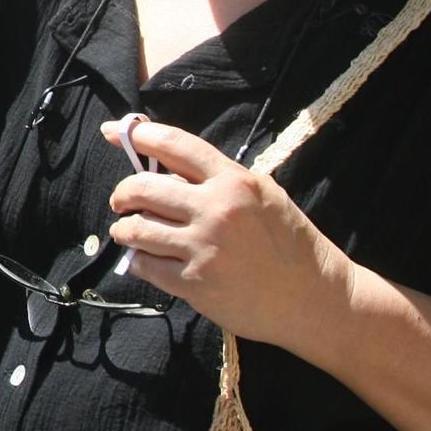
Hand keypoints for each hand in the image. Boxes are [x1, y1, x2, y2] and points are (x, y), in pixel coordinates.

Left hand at [102, 118, 354, 353]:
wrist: (315, 298)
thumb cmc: (291, 244)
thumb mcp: (264, 196)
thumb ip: (219, 180)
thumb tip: (168, 168)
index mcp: (234, 181)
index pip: (175, 145)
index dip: (138, 134)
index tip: (115, 131)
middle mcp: (216, 210)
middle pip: (142, 187)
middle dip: (122, 193)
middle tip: (121, 200)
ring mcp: (203, 248)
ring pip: (135, 228)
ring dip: (124, 229)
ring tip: (128, 231)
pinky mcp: (194, 283)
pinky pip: (144, 265)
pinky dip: (139, 260)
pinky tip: (146, 259)